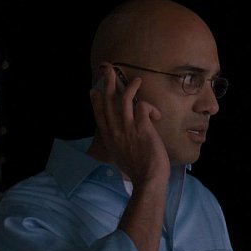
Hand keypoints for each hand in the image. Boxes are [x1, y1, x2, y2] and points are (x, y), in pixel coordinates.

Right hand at [89, 63, 169, 185]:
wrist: (147, 179)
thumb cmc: (137, 172)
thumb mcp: (120, 157)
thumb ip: (118, 145)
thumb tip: (121, 141)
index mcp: (109, 138)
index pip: (99, 115)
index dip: (96, 101)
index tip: (94, 90)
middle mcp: (115, 130)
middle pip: (108, 101)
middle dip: (108, 83)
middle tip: (109, 70)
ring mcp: (128, 128)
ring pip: (124, 99)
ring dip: (130, 87)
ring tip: (137, 80)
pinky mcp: (142, 127)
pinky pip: (143, 107)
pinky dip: (150, 107)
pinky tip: (156, 114)